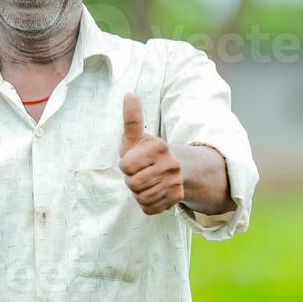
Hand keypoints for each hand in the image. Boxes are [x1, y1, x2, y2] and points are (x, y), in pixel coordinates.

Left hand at [119, 92, 183, 214]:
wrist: (171, 169)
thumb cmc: (145, 152)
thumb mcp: (136, 136)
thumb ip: (132, 118)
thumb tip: (129, 94)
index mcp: (159, 147)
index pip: (127, 166)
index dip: (125, 165)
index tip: (133, 161)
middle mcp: (171, 164)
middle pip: (133, 184)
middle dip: (131, 180)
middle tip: (140, 173)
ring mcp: (176, 182)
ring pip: (141, 197)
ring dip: (138, 192)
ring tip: (145, 182)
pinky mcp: (176, 198)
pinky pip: (149, 208)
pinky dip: (146, 203)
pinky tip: (152, 192)